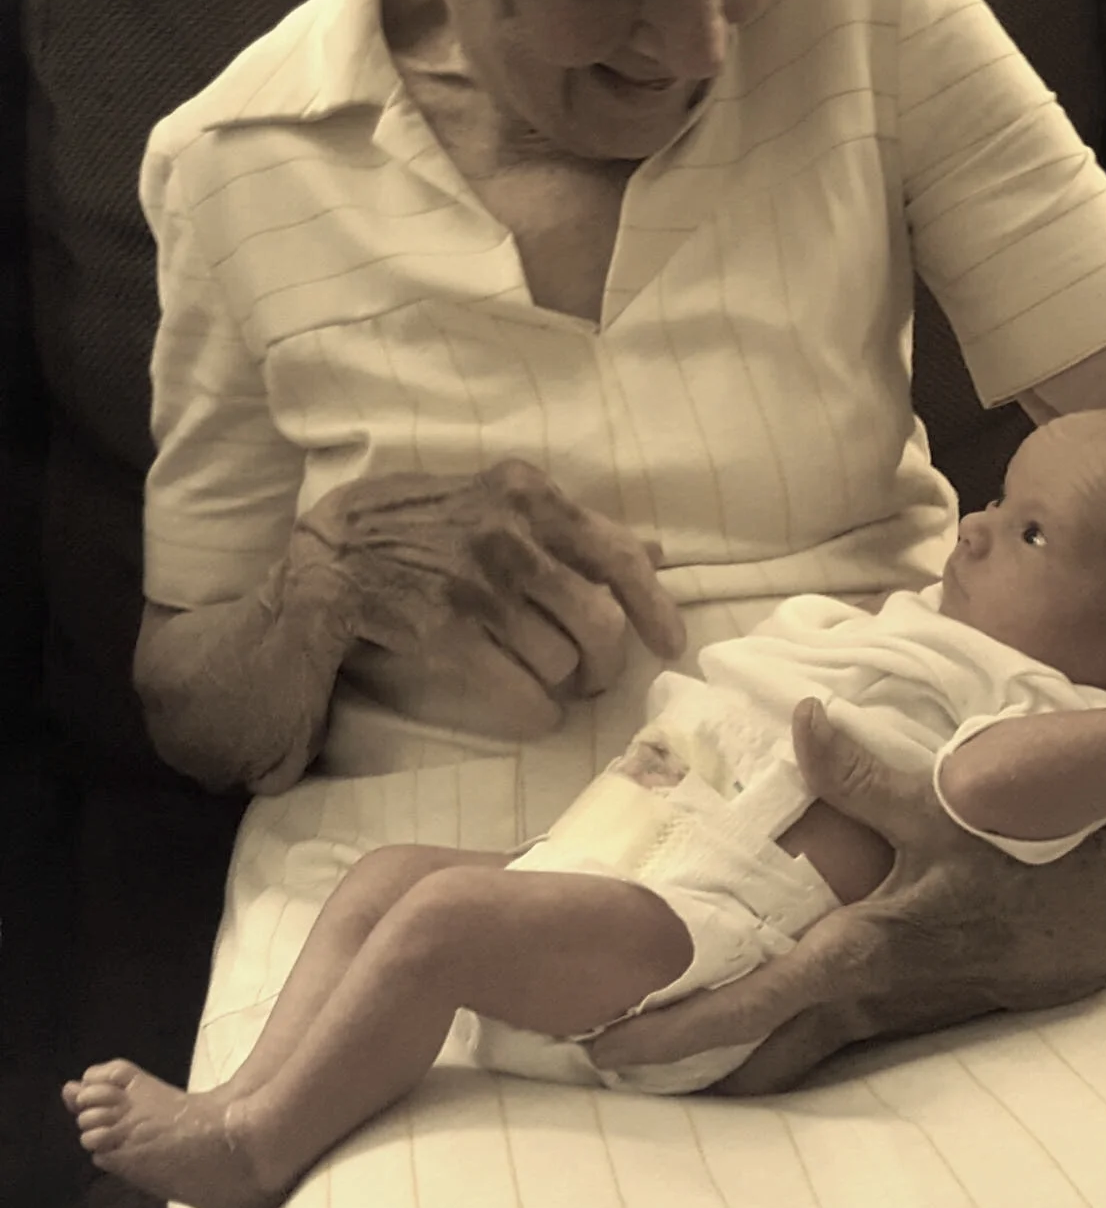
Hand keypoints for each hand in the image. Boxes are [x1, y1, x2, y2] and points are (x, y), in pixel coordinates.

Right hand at [293, 460, 685, 739]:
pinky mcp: (444, 629)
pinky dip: (535, 711)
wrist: (333, 551)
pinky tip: (535, 714)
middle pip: (599, 618)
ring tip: (554, 686)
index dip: (655, 606)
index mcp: (529, 493)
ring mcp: (475, 582)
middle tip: (596, 677)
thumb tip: (656, 552)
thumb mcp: (502, 502)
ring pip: (561, 658)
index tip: (671, 643)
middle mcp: (508, 532)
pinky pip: (517, 688)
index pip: (617, 553)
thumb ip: (575, 527)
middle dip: (607, 661)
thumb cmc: (427, 525)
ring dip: (566, 685)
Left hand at [589, 698, 1105, 1091]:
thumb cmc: (1029, 862)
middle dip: (685, 1060)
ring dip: (730, 1046)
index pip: (747, 1008)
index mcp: (860, 957)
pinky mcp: (911, 999)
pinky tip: (754, 996)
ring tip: (657, 1033)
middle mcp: (866, 998)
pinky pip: (827, 1028)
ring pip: (792, 1046)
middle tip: (606, 1049)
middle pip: (756, 1053)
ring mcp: (890, 1008)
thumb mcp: (945, 807)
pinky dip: (778, 1024)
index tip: (600, 1046)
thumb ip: (861, 772)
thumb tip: (797, 720)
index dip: (671, 1030)